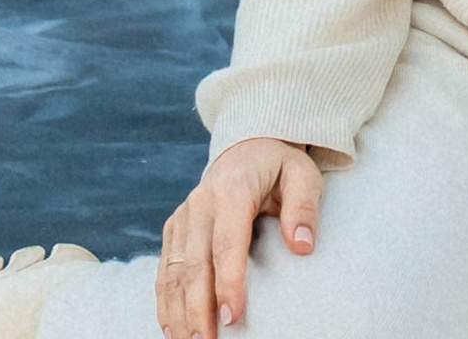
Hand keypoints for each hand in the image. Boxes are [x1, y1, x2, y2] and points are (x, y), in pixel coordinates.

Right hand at [155, 136, 320, 336]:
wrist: (248, 147)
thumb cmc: (280, 167)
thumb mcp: (302, 174)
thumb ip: (303, 206)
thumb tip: (302, 245)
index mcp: (231, 189)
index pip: (226, 242)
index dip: (227, 281)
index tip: (233, 317)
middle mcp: (200, 203)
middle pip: (194, 263)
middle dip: (197, 308)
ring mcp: (183, 217)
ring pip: (174, 270)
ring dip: (177, 311)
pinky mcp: (174, 228)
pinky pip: (165, 269)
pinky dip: (165, 301)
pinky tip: (172, 329)